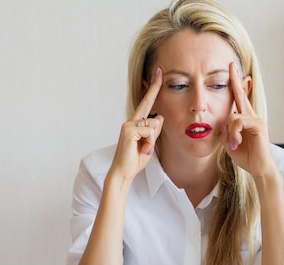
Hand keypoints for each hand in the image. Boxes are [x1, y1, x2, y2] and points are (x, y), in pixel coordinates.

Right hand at [110, 67, 163, 181]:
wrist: (123, 172)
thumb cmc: (135, 160)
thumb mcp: (149, 144)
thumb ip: (154, 131)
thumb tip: (160, 117)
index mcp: (135, 124)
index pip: (146, 103)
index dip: (153, 89)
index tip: (158, 73)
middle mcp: (130, 122)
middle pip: (150, 108)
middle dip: (154, 93)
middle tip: (159, 74)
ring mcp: (128, 125)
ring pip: (153, 126)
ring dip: (153, 140)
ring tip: (144, 150)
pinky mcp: (128, 131)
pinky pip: (149, 132)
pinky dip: (149, 143)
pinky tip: (141, 150)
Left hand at [221, 62, 274, 178]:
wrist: (258, 168)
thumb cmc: (246, 157)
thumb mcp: (229, 143)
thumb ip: (225, 132)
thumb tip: (221, 126)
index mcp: (244, 119)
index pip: (238, 99)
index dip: (235, 85)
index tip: (232, 70)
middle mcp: (252, 116)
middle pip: (240, 95)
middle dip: (236, 80)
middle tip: (231, 64)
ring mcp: (257, 120)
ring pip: (233, 116)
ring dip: (230, 132)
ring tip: (234, 144)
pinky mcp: (259, 125)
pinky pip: (239, 122)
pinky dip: (234, 134)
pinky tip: (237, 143)